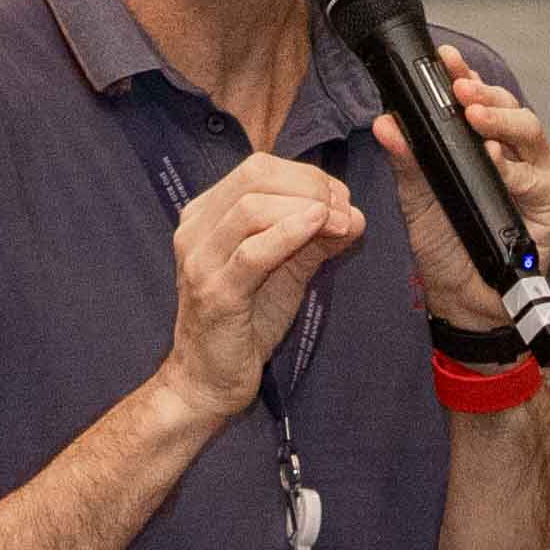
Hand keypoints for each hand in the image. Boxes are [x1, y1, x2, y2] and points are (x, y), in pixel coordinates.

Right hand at [159, 150, 363, 421]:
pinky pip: (252, 253)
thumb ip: (314, 239)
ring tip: (338, 223)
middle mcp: (195, 230)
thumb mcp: (284, 270)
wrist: (208, 381)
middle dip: (310, 186)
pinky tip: (318, 228)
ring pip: (252, 207)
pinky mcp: (215, 294)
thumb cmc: (244, 322)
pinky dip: (289, 233)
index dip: (307, 176)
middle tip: (343, 210)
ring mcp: (201, 260)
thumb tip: (353, 214)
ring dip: (305, 208)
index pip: (259, 169)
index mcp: (206, 215)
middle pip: (255, 177)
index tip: (341, 200)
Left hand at [376, 61, 549, 334]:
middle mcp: (515, 150)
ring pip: (529, 130)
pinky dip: (515, 169)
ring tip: (473, 116)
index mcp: (484, 141)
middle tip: (459, 87)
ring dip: (501, 120)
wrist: (462, 296)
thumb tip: (385, 123)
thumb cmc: (445, 241)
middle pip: (508, 105)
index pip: (477, 98)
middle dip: (484, 92)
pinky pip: (536, 178)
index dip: (464, 75)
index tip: (445, 59)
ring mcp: (538, 172)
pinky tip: (496, 161)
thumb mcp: (416, 196)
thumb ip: (406, 158)